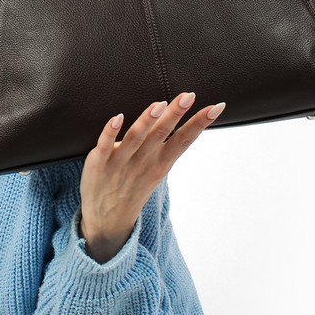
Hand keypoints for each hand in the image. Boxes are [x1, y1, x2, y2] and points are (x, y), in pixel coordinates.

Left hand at [79, 92, 225, 262]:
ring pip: (136, 138)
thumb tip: (173, 113)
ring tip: (160, 105)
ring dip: (147, 121)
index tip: (216, 107)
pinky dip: (111, 132)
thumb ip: (164, 144)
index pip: (184, 140)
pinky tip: (117, 117)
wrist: (107, 219)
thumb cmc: (133, 186)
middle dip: (176, 114)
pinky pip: (105, 145)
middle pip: (161, 134)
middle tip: (189, 96)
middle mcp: (144, 161)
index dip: (200, 123)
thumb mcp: (156, 169)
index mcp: (160, 162)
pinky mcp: (99, 162)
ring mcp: (121, 162)